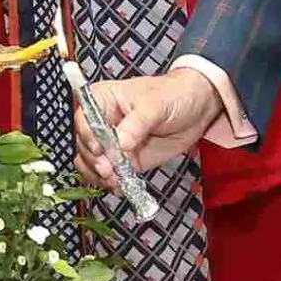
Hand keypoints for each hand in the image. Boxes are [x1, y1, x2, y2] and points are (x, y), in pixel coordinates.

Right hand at [73, 69, 222, 176]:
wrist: (196, 109)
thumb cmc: (173, 95)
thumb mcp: (155, 104)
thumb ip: (137, 124)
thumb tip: (120, 143)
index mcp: (102, 99)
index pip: (84, 119)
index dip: (88, 136)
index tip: (99, 150)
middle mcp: (101, 121)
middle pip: (84, 144)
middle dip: (94, 161)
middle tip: (109, 171)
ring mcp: (111, 143)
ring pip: (90, 163)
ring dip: (100, 175)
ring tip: (116, 180)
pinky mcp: (123, 159)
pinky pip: (107, 174)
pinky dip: (110, 182)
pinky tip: (120, 185)